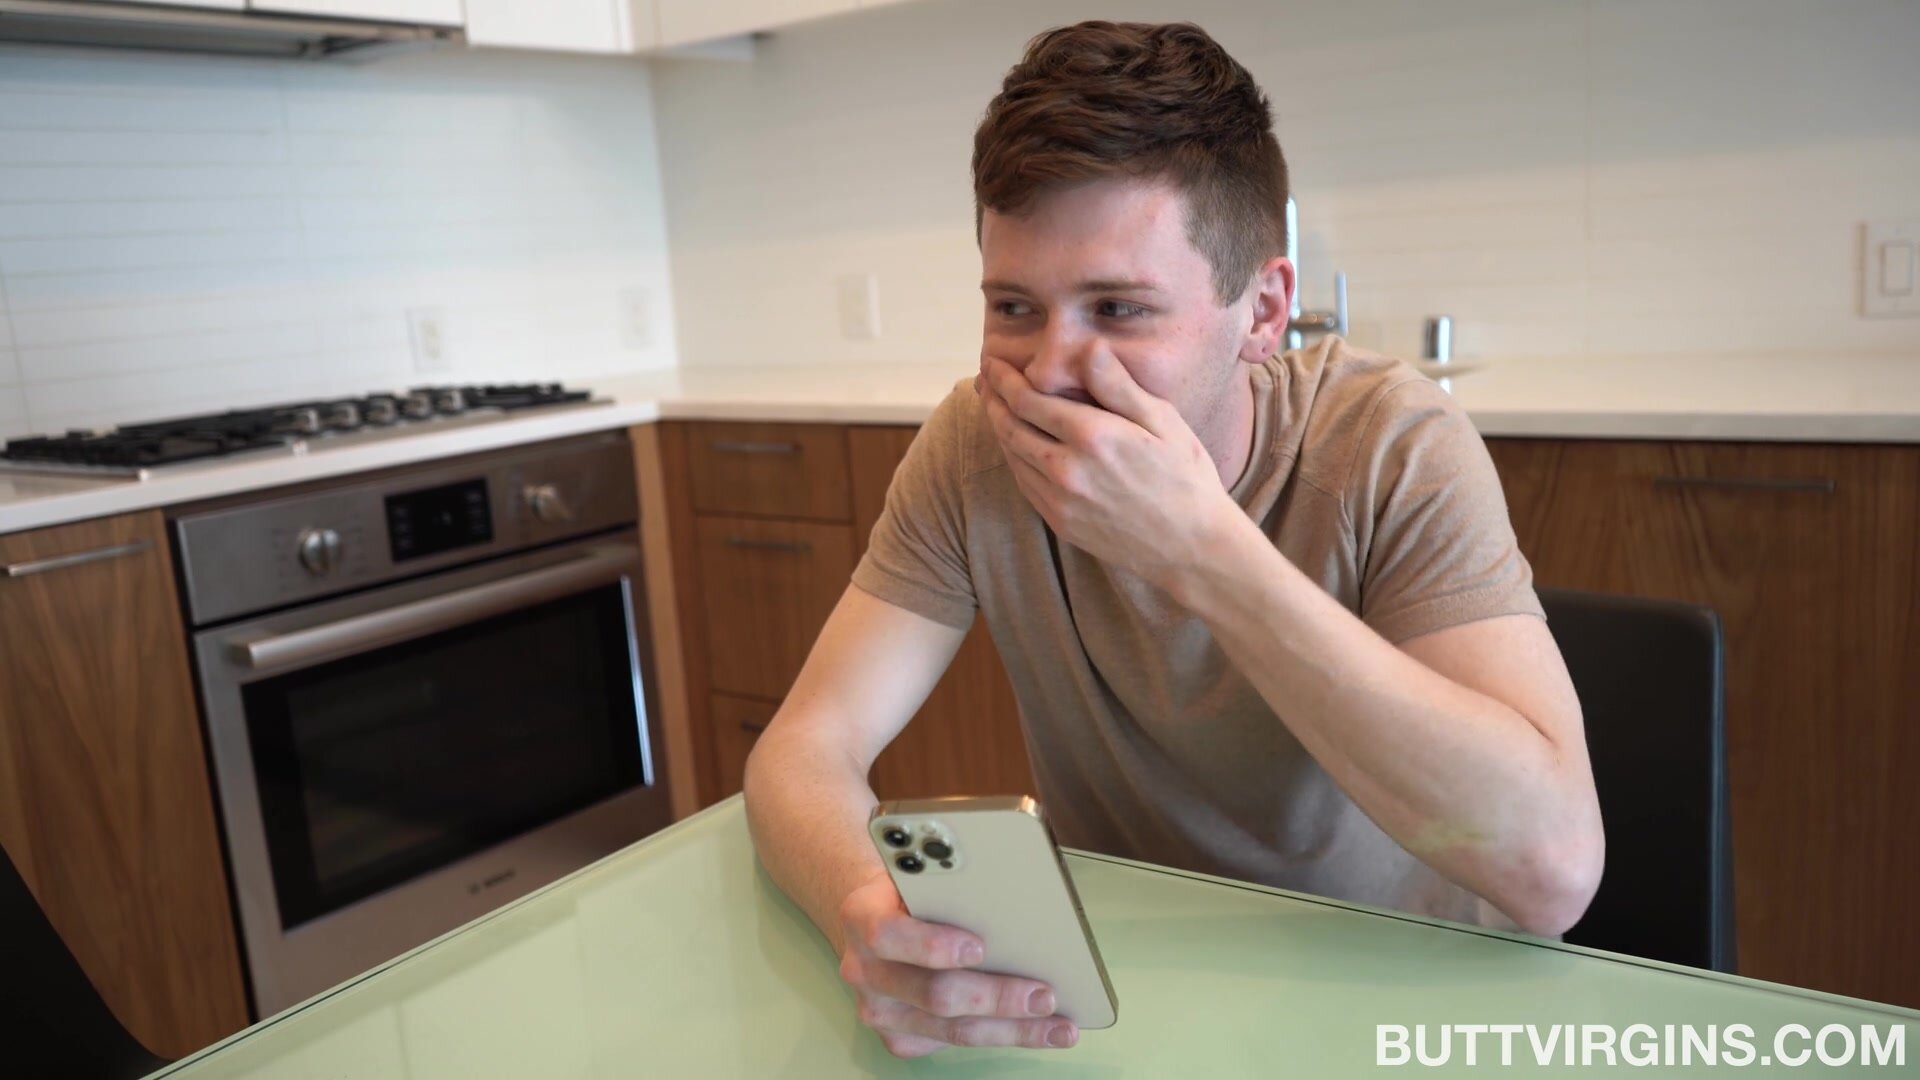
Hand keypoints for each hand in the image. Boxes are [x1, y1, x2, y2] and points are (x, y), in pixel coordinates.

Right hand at [836, 871, 1076, 1056]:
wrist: (878, 919)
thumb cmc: (915, 889)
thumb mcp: (921, 871)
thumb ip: (951, 878)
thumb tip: (1014, 885)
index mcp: (862, 916)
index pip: (888, 934)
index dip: (933, 945)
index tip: (981, 947)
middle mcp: (863, 969)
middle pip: (934, 993)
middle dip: (996, 996)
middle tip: (1044, 995)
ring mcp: (879, 1010)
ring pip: (952, 1030)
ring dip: (1011, 1028)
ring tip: (1057, 1025)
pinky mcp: (899, 1038)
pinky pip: (954, 1045)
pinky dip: (1001, 1036)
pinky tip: (1037, 1030)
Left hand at [978, 347, 1239, 592]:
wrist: (1192, 547)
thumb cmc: (1185, 477)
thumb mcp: (1163, 421)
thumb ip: (1118, 385)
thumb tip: (1088, 346)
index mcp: (1093, 437)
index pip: (1028, 399)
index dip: (1004, 378)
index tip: (993, 360)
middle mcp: (1068, 470)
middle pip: (1010, 426)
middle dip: (992, 397)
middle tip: (984, 376)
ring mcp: (1060, 501)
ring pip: (1012, 455)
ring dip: (997, 426)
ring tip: (992, 403)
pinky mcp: (1061, 523)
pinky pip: (1024, 483)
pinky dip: (1013, 457)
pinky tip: (1015, 443)